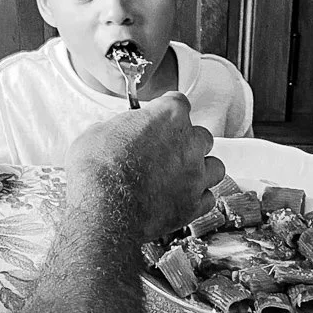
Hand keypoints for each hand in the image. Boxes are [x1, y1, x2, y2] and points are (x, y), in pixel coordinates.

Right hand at [66, 91, 223, 240]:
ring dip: (201, 168)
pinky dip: (197, 197)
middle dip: (185, 140)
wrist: (103, 210)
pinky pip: (207, 198)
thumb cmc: (97, 169)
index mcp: (168, 116)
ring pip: (215, 166)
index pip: (179, 102)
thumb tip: (116, 133)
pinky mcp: (193, 205)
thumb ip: (118, 128)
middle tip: (166, 149)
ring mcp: (195, 176)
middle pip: (201, 135)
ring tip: (181, 173)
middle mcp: (189, 143)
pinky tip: (181, 197)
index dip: (166, 109)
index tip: (158, 115)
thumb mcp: (97, 133)